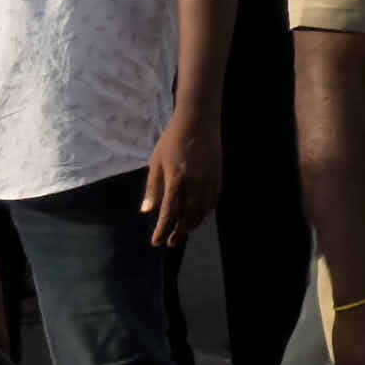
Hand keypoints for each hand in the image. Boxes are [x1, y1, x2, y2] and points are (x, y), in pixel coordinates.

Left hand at [140, 111, 216, 249]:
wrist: (198, 121)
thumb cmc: (172, 140)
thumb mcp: (156, 162)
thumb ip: (153, 188)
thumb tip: (146, 211)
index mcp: (176, 180)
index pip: (169, 213)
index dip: (163, 230)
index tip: (156, 241)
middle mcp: (194, 184)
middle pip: (187, 216)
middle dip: (179, 232)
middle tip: (171, 243)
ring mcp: (208, 181)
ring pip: (202, 211)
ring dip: (192, 225)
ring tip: (183, 231)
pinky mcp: (218, 177)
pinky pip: (213, 201)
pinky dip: (205, 213)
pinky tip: (198, 216)